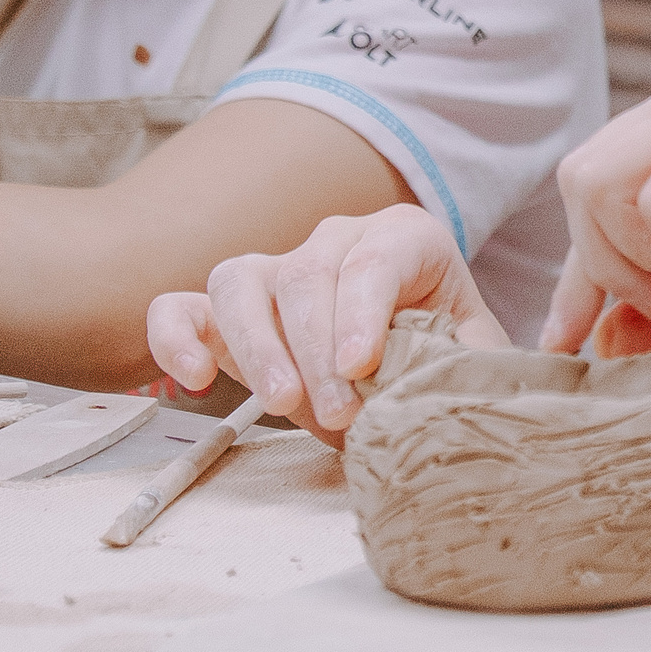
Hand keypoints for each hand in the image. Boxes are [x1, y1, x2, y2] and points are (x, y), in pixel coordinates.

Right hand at [144, 203, 507, 443]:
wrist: (413, 366)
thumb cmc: (445, 353)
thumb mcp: (474, 354)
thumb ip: (473, 362)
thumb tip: (467, 384)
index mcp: (403, 237)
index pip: (374, 260)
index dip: (363, 312)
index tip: (361, 367)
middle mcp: (335, 241)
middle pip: (308, 275)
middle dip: (319, 350)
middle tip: (340, 414)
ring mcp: (276, 270)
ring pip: (241, 281)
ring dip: (258, 347)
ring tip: (282, 405)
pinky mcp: (227, 310)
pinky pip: (181, 306)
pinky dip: (176, 337)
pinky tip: (193, 380)